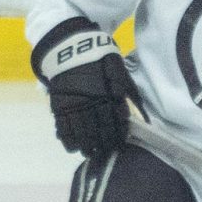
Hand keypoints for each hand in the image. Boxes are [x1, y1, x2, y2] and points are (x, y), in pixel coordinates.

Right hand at [33, 20, 141, 157]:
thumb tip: (143, 114)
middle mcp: (92, 101)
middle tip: (106, 153)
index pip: (117, 120)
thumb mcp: (120, 71)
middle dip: (103, 144)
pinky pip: (62, 126)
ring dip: (86, 145)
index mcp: (109, 93)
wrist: (70, 47)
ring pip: (80, 131)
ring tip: (90, 154)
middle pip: (98, 129)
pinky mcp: (58, 104)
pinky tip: (72, 147)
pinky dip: (67, 139)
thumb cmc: (100, 59)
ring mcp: (74, 104)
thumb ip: (129, 93)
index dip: (119, 134)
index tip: (120, 144)